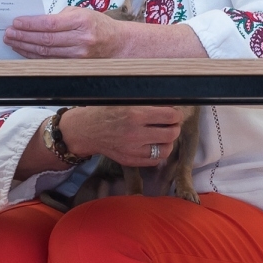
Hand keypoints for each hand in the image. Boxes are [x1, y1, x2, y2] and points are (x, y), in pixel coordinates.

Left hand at [5, 8, 128, 58]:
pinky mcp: (75, 65)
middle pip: (46, 40)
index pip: (50, 24)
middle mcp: (81, 40)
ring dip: (25, 48)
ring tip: (12, 41)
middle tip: (8, 33)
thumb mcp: (81, 12)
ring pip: (46, 53)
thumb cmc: (98, 25)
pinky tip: (24, 51)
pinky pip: (50, 61)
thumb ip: (59, 17)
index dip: (31, 24)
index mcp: (82, 22)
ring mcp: (78, 56)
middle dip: (23, 37)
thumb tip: (35, 21)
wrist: (118, 44)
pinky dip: (35, 57)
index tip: (16, 22)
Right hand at [60, 106, 188, 167]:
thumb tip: (170, 105)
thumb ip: (147, 104)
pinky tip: (154, 145)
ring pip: (165, 150)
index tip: (175, 114)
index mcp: (135, 114)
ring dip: (168, 142)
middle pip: (171, 134)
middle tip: (171, 124)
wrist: (86, 130)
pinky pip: (154, 161)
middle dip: (174, 128)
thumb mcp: (125, 101)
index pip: (169, 116)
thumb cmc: (105, 112)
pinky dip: (158, 153)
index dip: (176, 115)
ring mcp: (132, 150)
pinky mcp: (129, 160)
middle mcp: (135, 134)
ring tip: (163, 136)